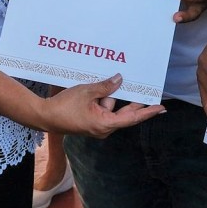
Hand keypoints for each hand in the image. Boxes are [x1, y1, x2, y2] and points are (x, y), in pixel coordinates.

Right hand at [43, 74, 164, 137]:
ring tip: (110, 82)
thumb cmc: (64, 106)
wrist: (45, 116)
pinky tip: (101, 87)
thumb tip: (119, 80)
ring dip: (111, 96)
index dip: (147, 112)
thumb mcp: (87, 91)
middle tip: (149, 91)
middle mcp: (104, 128)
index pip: (132, 118)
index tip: (161, 108)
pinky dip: (104, 99)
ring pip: (112, 108)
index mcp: (105, 124)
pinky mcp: (91, 122)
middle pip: (125, 113)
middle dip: (133, 101)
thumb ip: (105, 86)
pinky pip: (103, 109)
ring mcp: (97, 126)